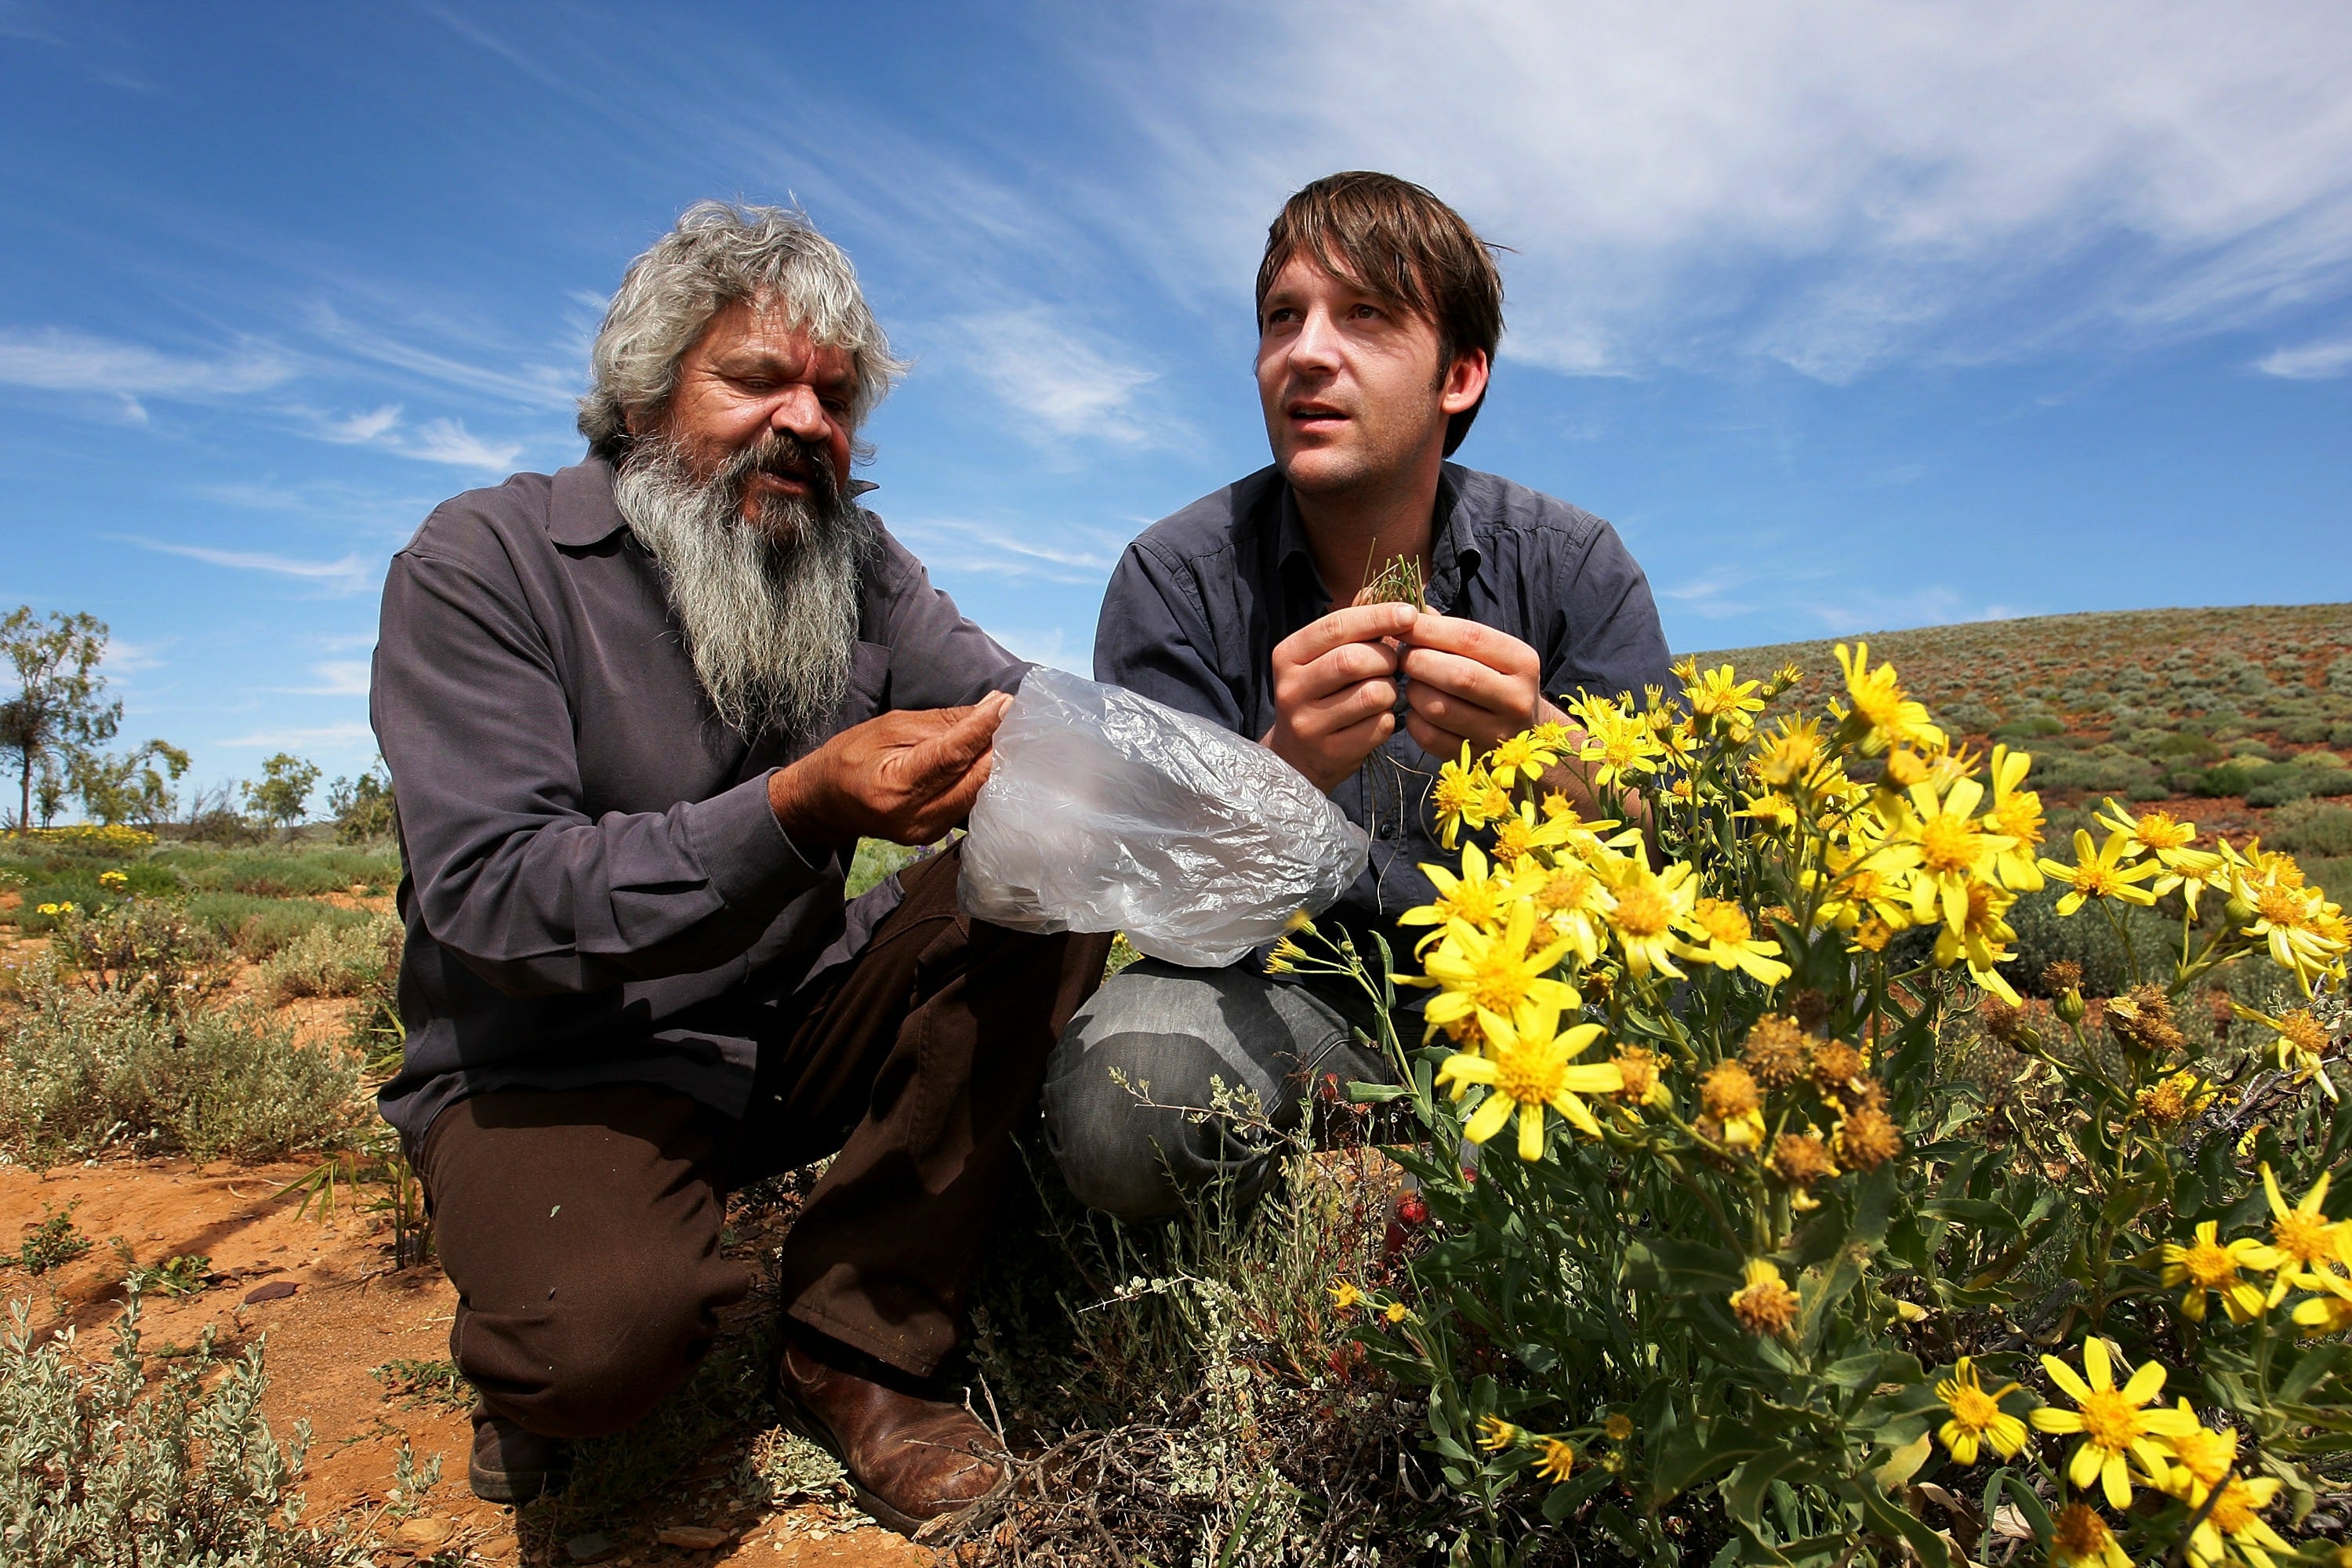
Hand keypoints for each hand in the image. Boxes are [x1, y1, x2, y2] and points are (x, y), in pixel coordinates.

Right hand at [768, 694, 1008, 847]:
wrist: (826, 802)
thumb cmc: (851, 756)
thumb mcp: (890, 726)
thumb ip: (943, 722)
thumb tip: (990, 707)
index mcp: (896, 786)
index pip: (951, 755)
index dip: (982, 728)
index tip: (1006, 703)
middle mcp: (915, 817)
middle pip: (973, 779)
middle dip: (997, 745)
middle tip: (1016, 716)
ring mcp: (927, 832)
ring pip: (976, 793)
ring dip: (994, 762)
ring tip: (1006, 732)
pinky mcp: (935, 835)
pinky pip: (968, 802)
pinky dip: (981, 778)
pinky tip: (989, 757)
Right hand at [1261, 602, 1415, 792]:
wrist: (1296, 758)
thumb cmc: (1319, 695)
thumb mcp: (1323, 657)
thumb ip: (1350, 625)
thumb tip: (1379, 589)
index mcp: (1288, 655)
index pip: (1336, 626)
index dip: (1377, 616)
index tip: (1409, 614)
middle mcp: (1291, 689)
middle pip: (1355, 660)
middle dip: (1387, 657)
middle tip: (1393, 663)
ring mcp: (1308, 724)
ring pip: (1372, 694)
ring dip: (1390, 690)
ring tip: (1383, 692)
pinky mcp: (1331, 753)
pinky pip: (1379, 726)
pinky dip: (1388, 719)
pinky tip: (1376, 718)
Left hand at [1399, 612, 1545, 758]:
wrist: (1525, 733)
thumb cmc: (1496, 680)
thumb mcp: (1489, 652)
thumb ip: (1452, 631)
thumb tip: (1411, 614)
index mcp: (1522, 662)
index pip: (1471, 638)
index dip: (1430, 629)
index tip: (1403, 624)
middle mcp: (1516, 700)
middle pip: (1457, 675)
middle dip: (1418, 661)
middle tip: (1402, 656)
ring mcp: (1497, 734)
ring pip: (1439, 708)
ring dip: (1413, 690)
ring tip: (1412, 682)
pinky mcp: (1475, 759)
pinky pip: (1430, 737)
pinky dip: (1414, 719)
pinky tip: (1418, 709)